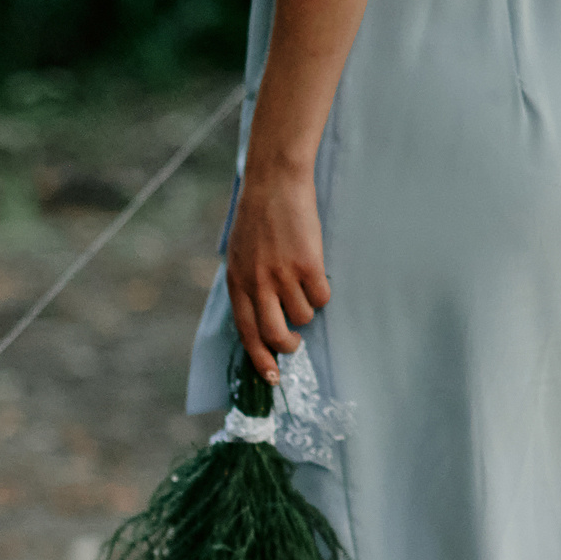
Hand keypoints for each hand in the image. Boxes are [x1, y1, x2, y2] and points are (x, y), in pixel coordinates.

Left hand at [225, 168, 330, 382]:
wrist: (275, 181)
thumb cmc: (258, 216)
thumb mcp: (240, 254)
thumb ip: (247, 285)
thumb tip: (260, 318)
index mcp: (238, 282)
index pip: (247, 333)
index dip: (260, 359)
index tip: (271, 378)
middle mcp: (258, 283)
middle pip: (275, 335)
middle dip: (288, 346)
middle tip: (295, 342)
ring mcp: (283, 275)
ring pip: (303, 316)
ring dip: (307, 307)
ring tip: (302, 283)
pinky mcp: (307, 265)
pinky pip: (321, 297)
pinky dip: (322, 291)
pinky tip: (315, 272)